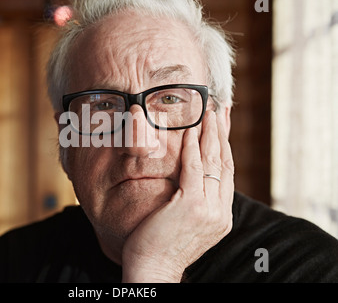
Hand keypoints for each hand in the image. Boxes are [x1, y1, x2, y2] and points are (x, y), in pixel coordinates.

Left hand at [121, 110, 233, 281]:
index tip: (223, 126)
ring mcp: (208, 208)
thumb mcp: (187, 225)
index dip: (226, 147)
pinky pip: (194, 169)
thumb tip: (193, 182)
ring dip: (210, 134)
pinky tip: (191, 130)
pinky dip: (193, 147)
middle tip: (221, 110)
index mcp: (221, 216)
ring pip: (213, 163)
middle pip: (225, 163)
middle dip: (223, 134)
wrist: (154, 270)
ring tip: (208, 112)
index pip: (227, 174)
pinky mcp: (191, 205)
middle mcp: (220, 211)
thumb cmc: (162, 247)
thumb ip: (196, 204)